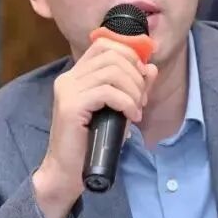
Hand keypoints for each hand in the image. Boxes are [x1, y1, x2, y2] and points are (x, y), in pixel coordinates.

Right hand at [33, 37, 157, 217]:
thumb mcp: (118, 110)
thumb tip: (150, 68)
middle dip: (136, 76)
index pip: (104, 45)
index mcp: (76, 76)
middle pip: (112, 56)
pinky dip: (127, 103)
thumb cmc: (92, 143)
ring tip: (136, 110)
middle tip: (141, 100)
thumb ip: (133, 88)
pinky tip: (131, 117)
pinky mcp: (71, 106)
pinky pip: (108, 92)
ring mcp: (67, 91)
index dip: (129, 55)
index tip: (141, 78)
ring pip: (112, 72)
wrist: (67, 172)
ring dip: (133, 91)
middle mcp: (68, 79)